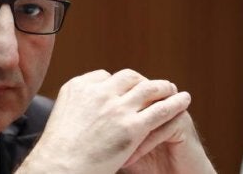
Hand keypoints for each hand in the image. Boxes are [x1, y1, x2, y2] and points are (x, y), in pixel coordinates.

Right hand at [17, 69, 208, 173]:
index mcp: (78, 87)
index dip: (118, 85)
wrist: (59, 167)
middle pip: (127, 77)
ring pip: (148, 89)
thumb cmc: (59, 151)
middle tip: (152, 87)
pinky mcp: (131, 127)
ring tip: (172, 89)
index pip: (104, 76)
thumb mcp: (63, 116)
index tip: (124, 92)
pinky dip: (174, 103)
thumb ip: (80, 106)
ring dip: (162, 87)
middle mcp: (98, 92)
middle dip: (141, 81)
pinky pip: (159, 110)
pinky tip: (184, 100)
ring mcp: (116, 108)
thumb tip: (92, 108)